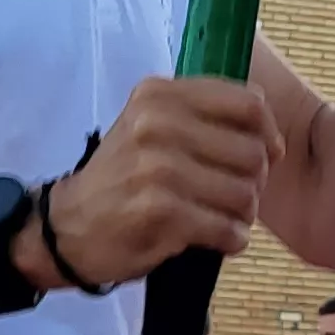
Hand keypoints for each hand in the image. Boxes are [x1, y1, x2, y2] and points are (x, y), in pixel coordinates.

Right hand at [41, 78, 275, 285]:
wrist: (65, 227)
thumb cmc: (121, 176)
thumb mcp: (150, 125)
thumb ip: (201, 115)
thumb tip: (267, 130)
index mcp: (159, 95)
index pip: (248, 103)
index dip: (268, 133)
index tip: (266, 154)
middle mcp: (157, 124)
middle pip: (252, 153)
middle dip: (255, 181)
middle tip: (234, 195)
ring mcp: (158, 168)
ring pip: (245, 194)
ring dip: (243, 214)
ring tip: (221, 218)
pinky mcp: (160, 212)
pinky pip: (227, 229)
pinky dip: (231, 239)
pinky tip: (216, 239)